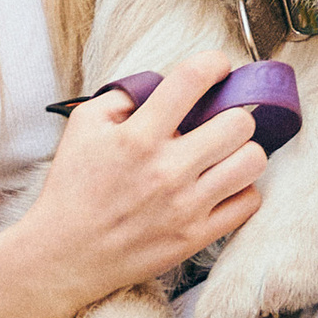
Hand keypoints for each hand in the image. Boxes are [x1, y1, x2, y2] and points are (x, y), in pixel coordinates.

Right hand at [25, 57, 264, 311]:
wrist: (65, 254)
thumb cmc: (73, 186)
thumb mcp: (84, 125)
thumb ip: (124, 95)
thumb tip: (161, 83)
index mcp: (139, 136)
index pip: (193, 79)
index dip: (214, 63)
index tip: (216, 67)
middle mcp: (168, 169)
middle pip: (239, 123)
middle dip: (232, 112)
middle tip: (218, 119)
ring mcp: (186, 206)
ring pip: (252, 161)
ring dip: (242, 150)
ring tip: (224, 152)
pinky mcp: (196, 236)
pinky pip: (248, 202)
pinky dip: (241, 189)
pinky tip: (221, 184)